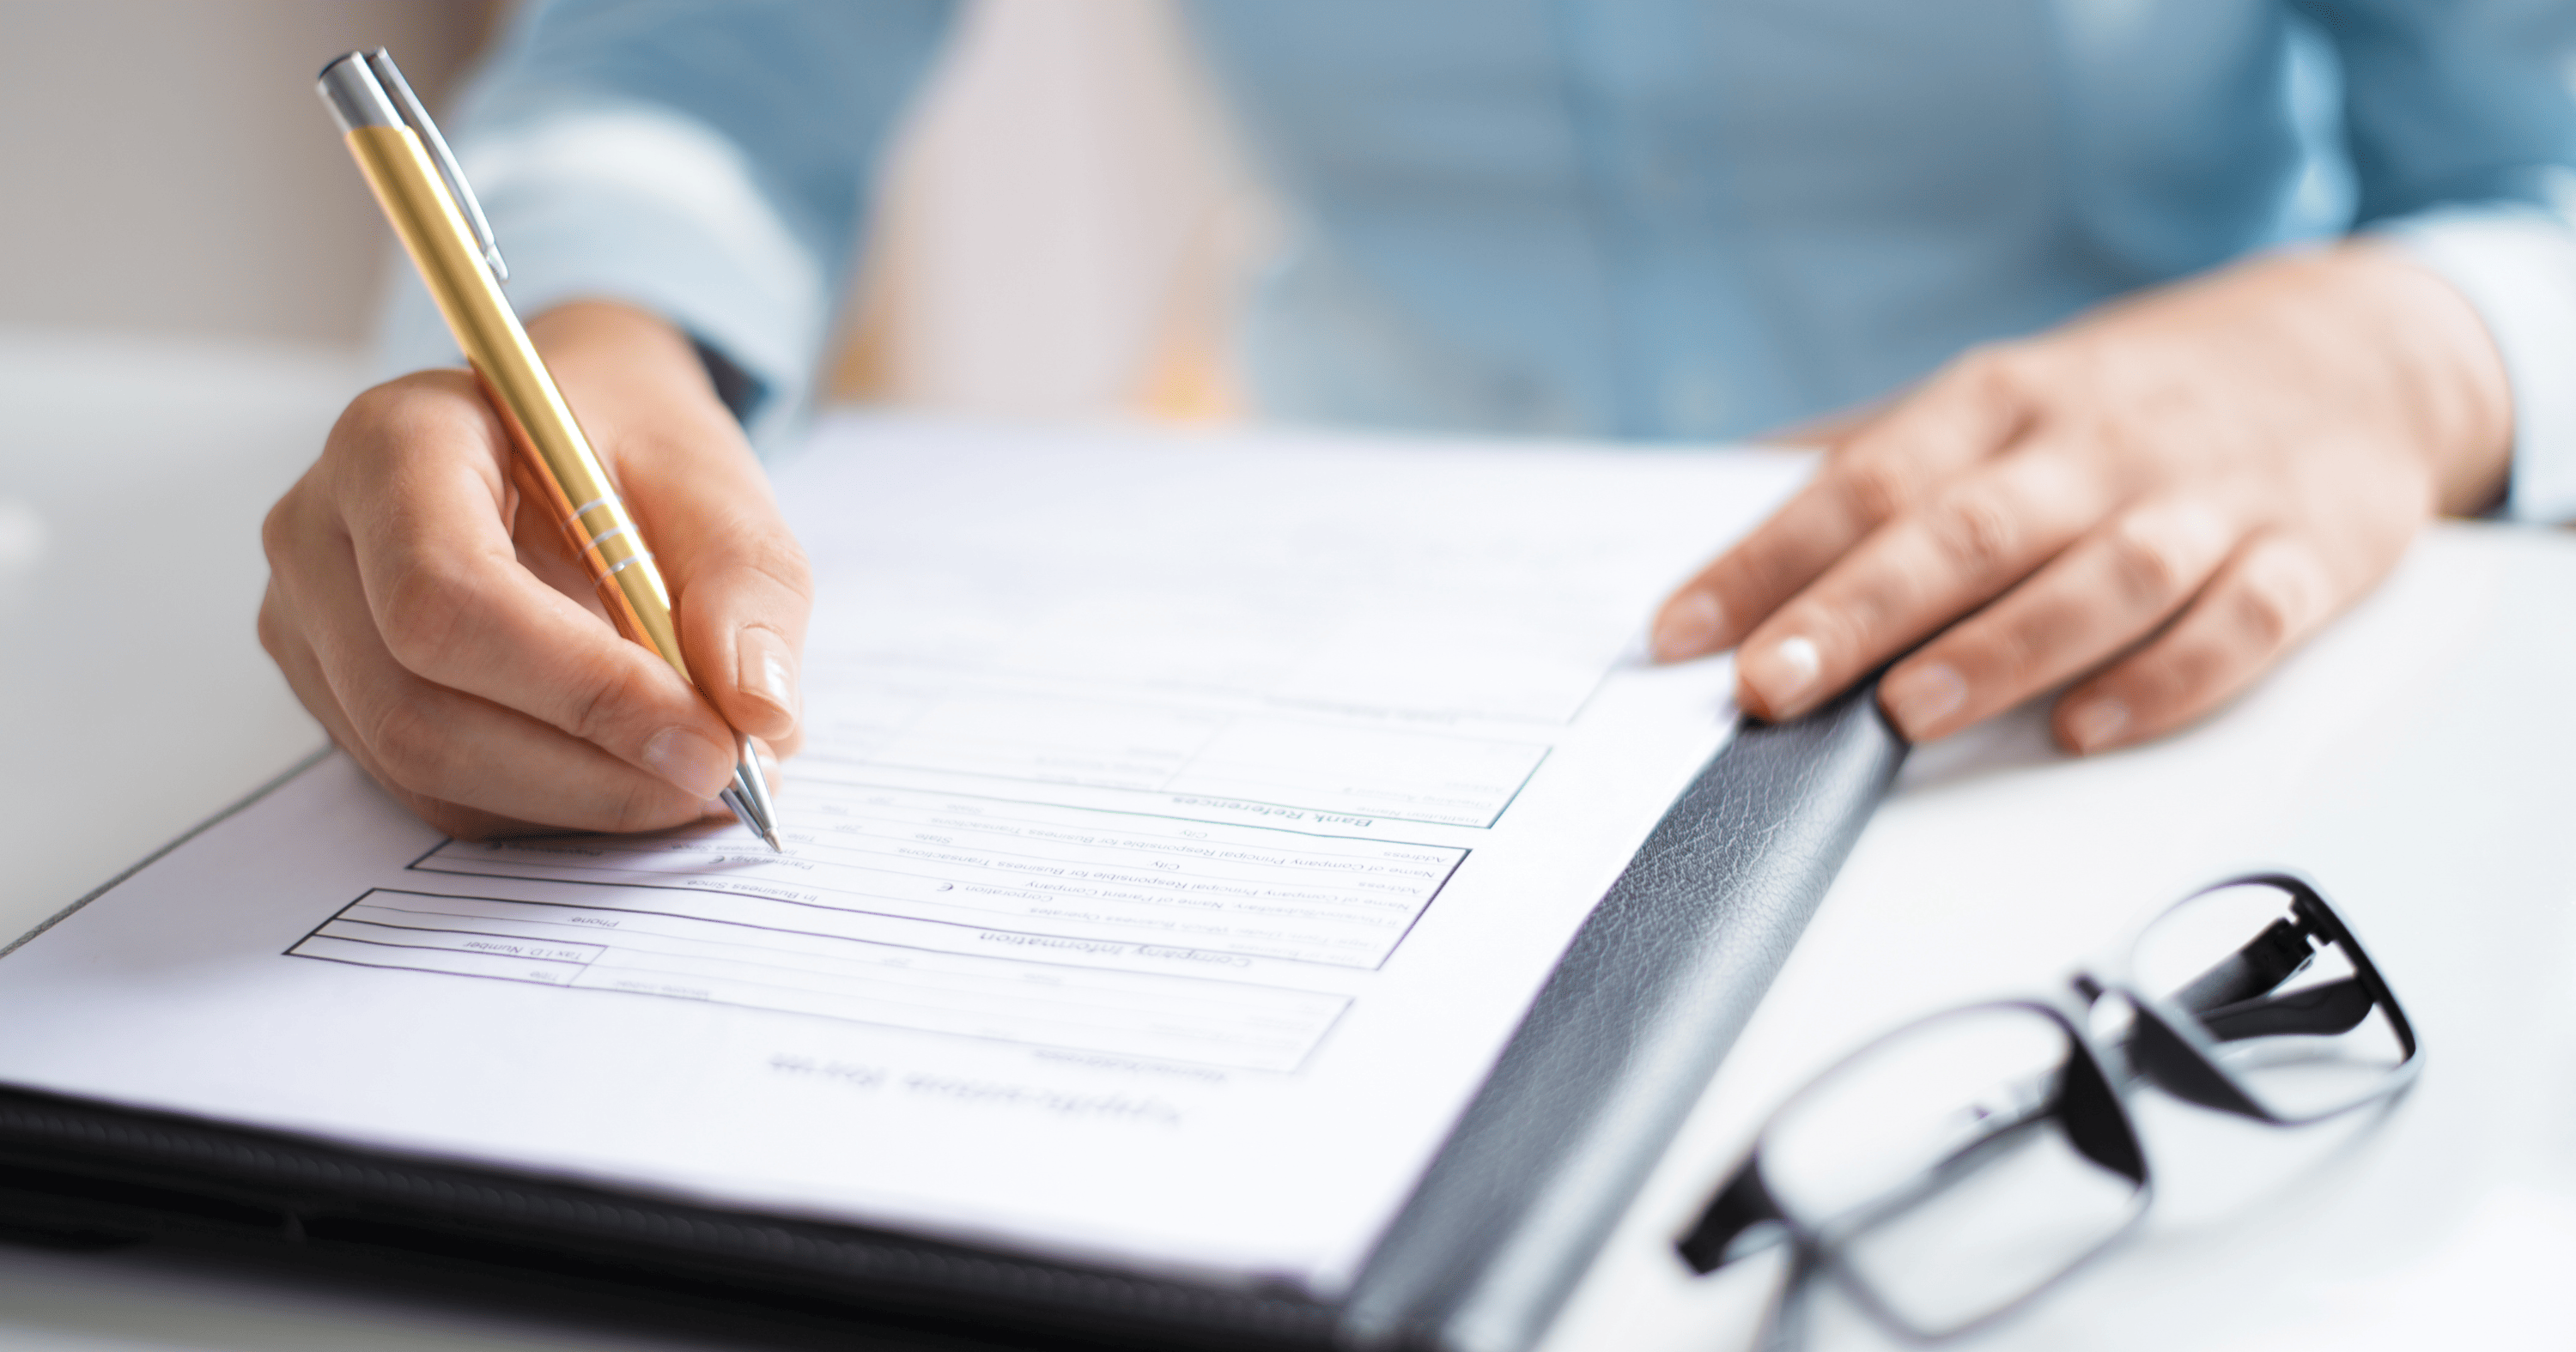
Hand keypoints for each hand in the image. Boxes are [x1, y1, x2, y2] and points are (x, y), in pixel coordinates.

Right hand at [259, 302, 810, 837]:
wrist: (566, 435)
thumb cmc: (630, 447)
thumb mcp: (715, 483)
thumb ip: (748, 588)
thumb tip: (760, 713)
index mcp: (393, 443)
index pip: (446, 594)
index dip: (581, 689)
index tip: (709, 738)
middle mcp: (320, 536)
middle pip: (420, 705)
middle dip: (588, 768)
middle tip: (720, 781)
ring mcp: (310, 626)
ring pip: (424, 767)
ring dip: (578, 799)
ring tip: (695, 780)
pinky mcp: (338, 698)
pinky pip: (434, 792)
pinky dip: (549, 805)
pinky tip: (633, 776)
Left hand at [1649, 243, 2512, 750]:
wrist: (2360, 348)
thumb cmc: (2137, 395)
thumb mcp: (2003, 394)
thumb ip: (1873, 451)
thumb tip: (1724, 492)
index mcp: (2005, 398)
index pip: (1864, 479)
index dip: (1764, 558)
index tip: (1681, 632)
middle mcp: (2097, 444)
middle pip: (1966, 529)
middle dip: (1858, 610)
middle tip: (1769, 684)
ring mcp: (2205, 500)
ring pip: (2099, 576)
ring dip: (2001, 649)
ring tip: (1908, 714)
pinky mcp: (2304, 557)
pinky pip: (2238, 624)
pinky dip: (2165, 679)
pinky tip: (2086, 728)